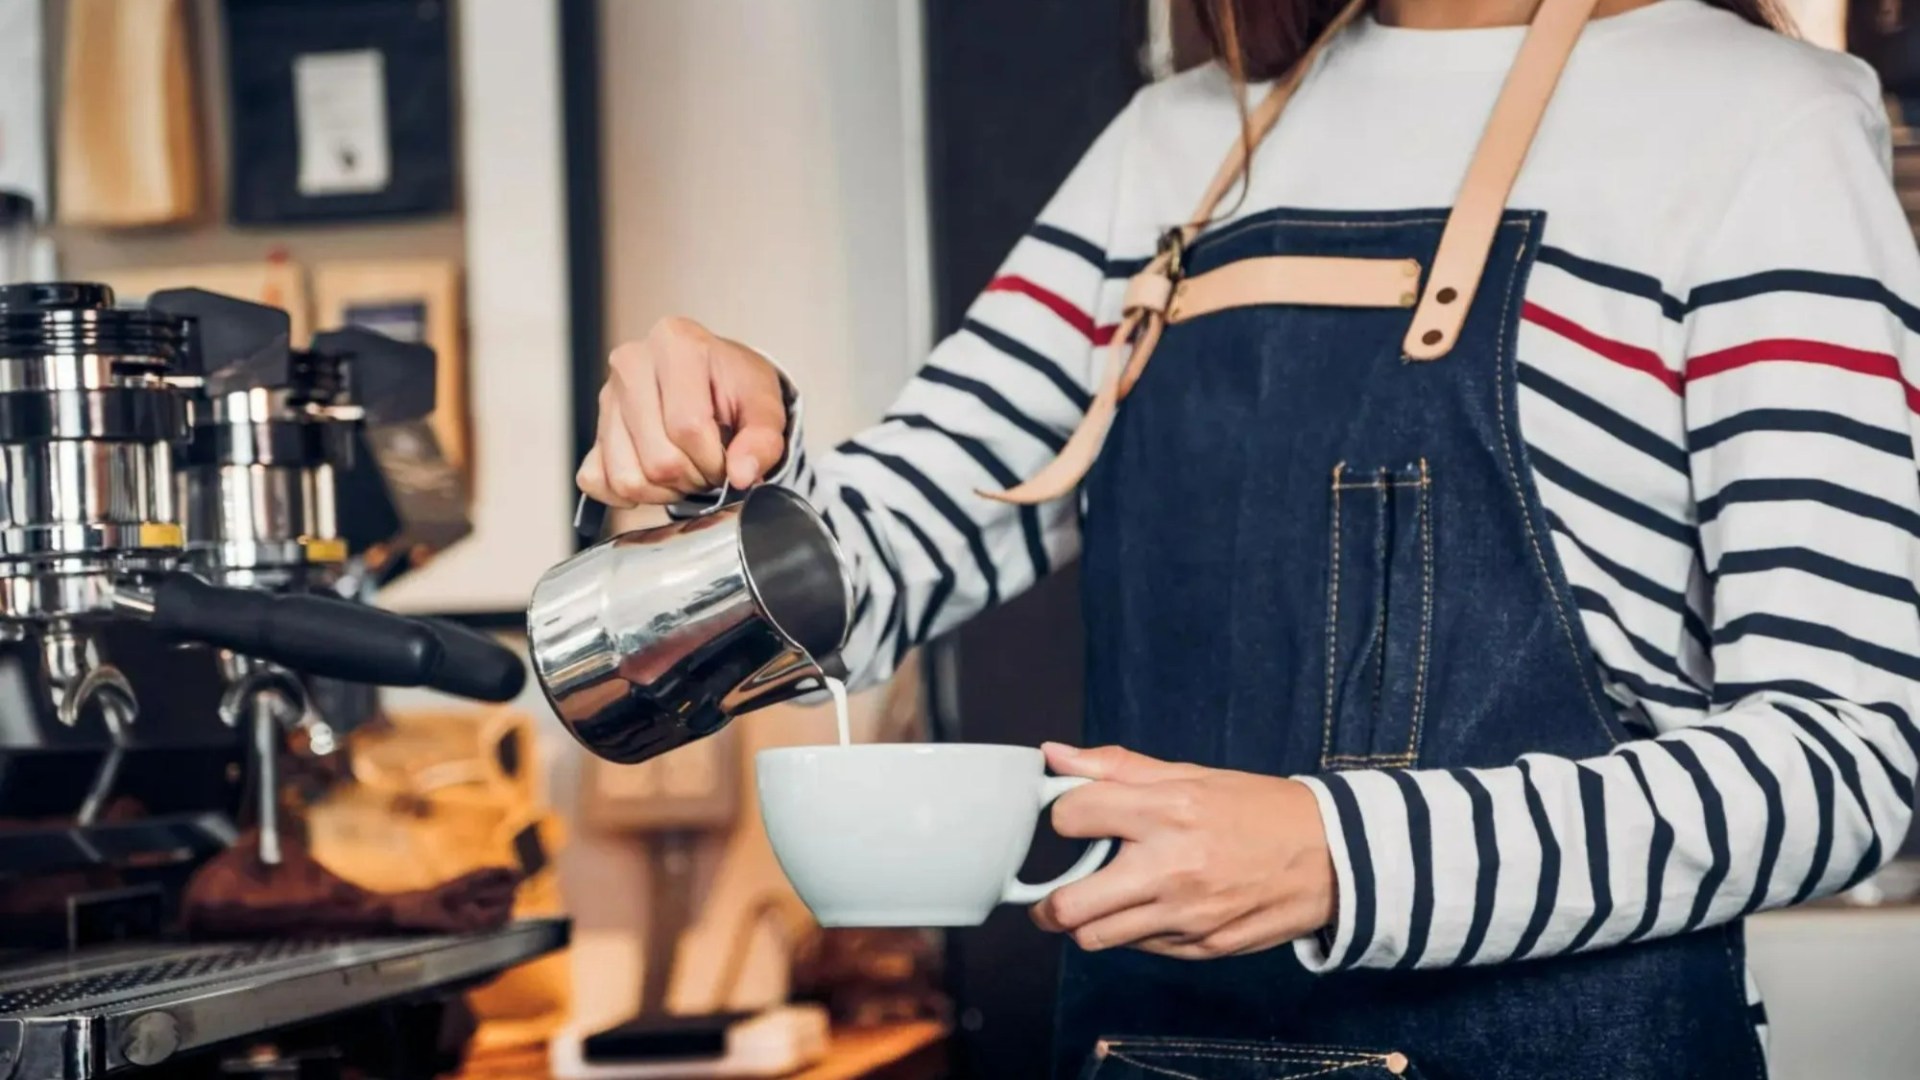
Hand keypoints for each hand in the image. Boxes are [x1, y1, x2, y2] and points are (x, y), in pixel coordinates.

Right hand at [577, 317, 787, 506]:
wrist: (713, 378)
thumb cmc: (735, 386)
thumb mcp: (764, 404)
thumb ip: (763, 439)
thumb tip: (742, 474)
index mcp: (675, 344)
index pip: (687, 427)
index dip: (715, 459)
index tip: (729, 457)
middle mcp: (631, 364)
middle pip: (658, 459)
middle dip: (693, 477)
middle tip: (709, 464)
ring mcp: (607, 396)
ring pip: (627, 477)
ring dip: (664, 490)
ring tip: (686, 467)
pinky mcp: (594, 427)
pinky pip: (597, 481)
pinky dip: (627, 494)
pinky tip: (655, 477)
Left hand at [1031, 743, 1335, 959]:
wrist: (1333, 856)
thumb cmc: (1257, 809)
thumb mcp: (1190, 774)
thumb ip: (1116, 768)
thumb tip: (1054, 756)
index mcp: (1166, 811)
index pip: (1070, 818)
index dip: (1065, 817)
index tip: (1076, 819)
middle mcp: (1171, 867)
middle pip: (1069, 906)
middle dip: (1048, 902)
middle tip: (1051, 895)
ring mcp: (1186, 915)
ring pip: (1097, 938)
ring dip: (1087, 924)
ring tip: (1099, 904)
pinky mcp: (1201, 948)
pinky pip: (1140, 949)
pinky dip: (1133, 933)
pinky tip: (1150, 910)